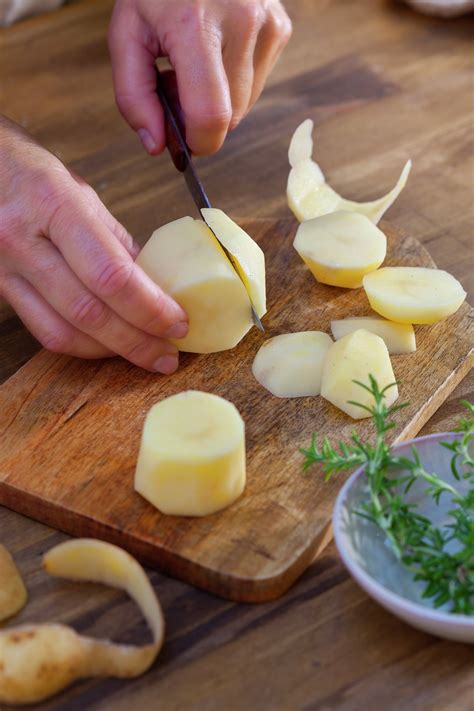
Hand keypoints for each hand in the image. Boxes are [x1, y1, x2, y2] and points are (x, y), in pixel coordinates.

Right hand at [0, 117, 187, 372]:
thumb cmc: (29, 173)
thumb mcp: (80, 193)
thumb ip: (117, 242)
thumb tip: (158, 286)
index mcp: (53, 204)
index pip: (111, 274)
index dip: (150, 308)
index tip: (179, 324)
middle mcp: (22, 240)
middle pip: (88, 312)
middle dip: (137, 341)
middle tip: (169, 356)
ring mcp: (3, 268)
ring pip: (63, 331)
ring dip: (111, 351)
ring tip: (146, 355)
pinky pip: (43, 331)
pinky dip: (82, 345)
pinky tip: (108, 345)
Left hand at [108, 0, 291, 155]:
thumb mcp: (126, 34)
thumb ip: (133, 96)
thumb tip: (157, 147)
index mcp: (195, 26)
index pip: (211, 115)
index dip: (198, 142)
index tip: (183, 143)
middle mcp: (241, 24)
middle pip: (229, 117)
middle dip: (201, 119)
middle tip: (175, 88)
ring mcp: (267, 25)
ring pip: (246, 105)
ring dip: (219, 101)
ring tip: (195, 65)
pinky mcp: (280, 27)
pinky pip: (258, 83)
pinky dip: (235, 81)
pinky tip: (217, 52)